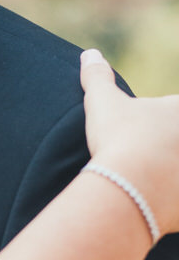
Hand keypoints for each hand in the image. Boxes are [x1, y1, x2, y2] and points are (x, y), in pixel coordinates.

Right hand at [81, 49, 178, 234]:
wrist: (129, 186)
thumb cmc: (119, 138)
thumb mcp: (102, 101)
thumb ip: (97, 76)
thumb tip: (89, 53)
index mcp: (177, 112)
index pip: (174, 109)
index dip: (162, 118)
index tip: (144, 130)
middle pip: (176, 141)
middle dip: (167, 148)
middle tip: (147, 156)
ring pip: (176, 170)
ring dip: (169, 173)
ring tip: (151, 182)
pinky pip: (177, 204)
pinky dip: (171, 204)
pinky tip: (157, 206)